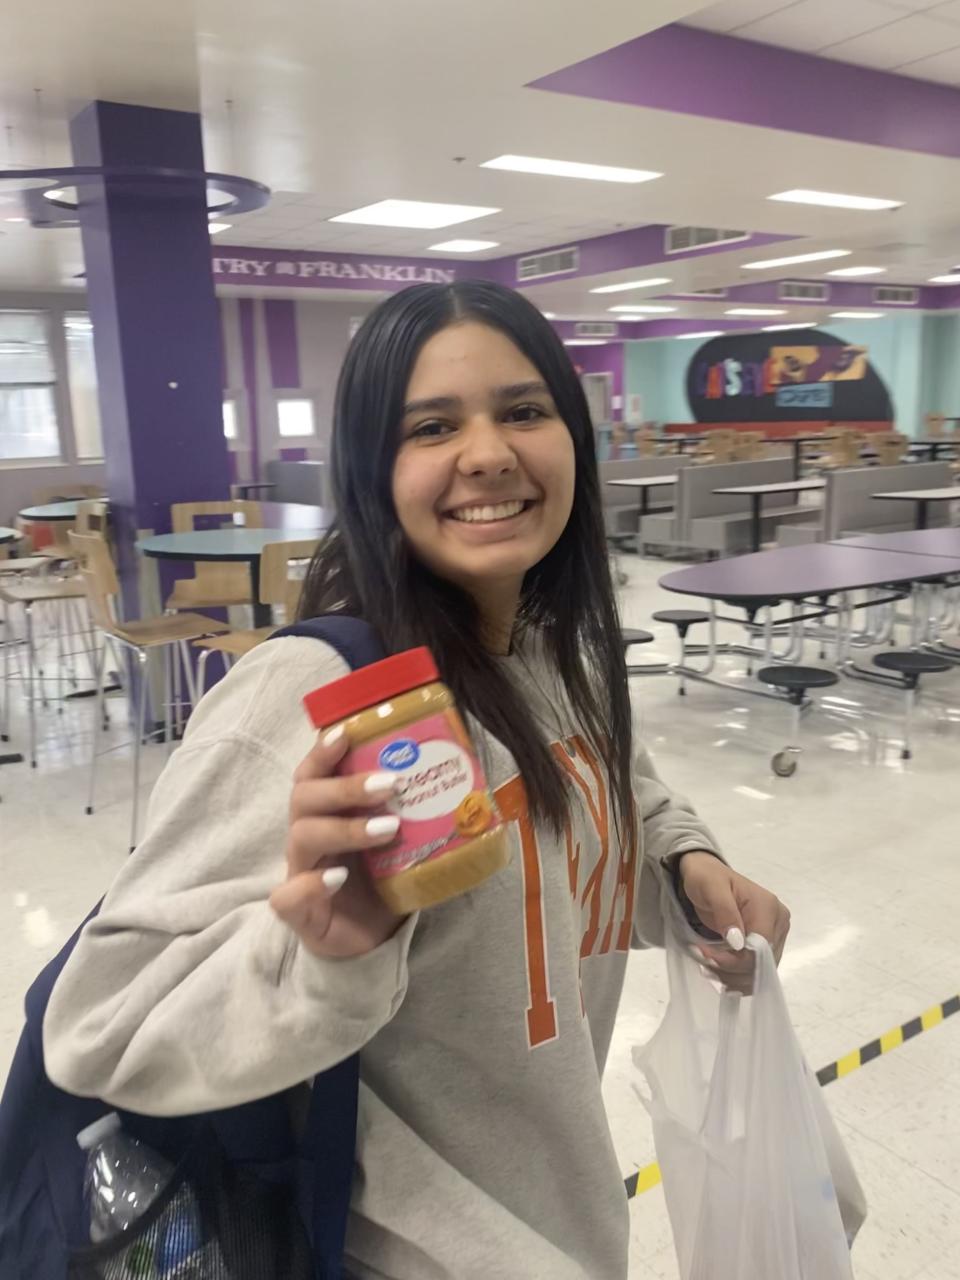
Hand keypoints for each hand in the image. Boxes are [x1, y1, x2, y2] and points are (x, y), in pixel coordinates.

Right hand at [269, 726, 404, 957]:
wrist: (368, 943)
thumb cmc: (381, 883)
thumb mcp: (399, 844)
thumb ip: (417, 815)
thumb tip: (472, 786)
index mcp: (326, 815)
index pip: (313, 774)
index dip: (323, 753)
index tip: (346, 734)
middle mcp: (308, 838)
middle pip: (305, 798)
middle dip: (346, 786)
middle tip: (390, 784)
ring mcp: (300, 873)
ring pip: (304, 837)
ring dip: (345, 828)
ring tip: (388, 828)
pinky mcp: (300, 913)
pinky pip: (288, 896)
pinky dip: (310, 885)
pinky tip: (337, 879)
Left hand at [678, 852, 789, 993]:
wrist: (705, 876)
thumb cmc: (707, 879)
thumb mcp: (711, 888)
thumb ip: (725, 912)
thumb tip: (738, 942)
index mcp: (769, 908)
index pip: (760, 948)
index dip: (735, 961)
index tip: (708, 957)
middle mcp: (778, 923)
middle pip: (761, 963)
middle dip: (731, 969)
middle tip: (704, 960)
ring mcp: (774, 936)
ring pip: (759, 971)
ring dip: (731, 975)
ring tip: (708, 963)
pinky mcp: (766, 946)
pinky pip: (755, 969)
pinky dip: (735, 975)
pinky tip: (718, 968)